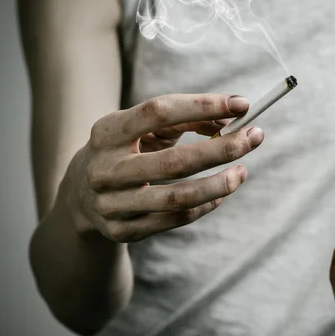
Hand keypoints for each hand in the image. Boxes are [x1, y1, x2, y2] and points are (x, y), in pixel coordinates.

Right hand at [64, 93, 263, 241]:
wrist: (80, 198)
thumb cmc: (124, 152)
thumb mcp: (143, 130)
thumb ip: (184, 120)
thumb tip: (230, 118)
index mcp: (107, 132)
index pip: (159, 112)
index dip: (203, 106)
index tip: (241, 105)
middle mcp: (105, 169)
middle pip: (174, 161)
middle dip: (222, 149)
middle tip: (255, 137)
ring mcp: (112, 204)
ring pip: (176, 198)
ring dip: (217, 184)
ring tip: (242, 172)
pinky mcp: (123, 230)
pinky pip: (174, 220)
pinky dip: (204, 206)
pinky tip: (221, 194)